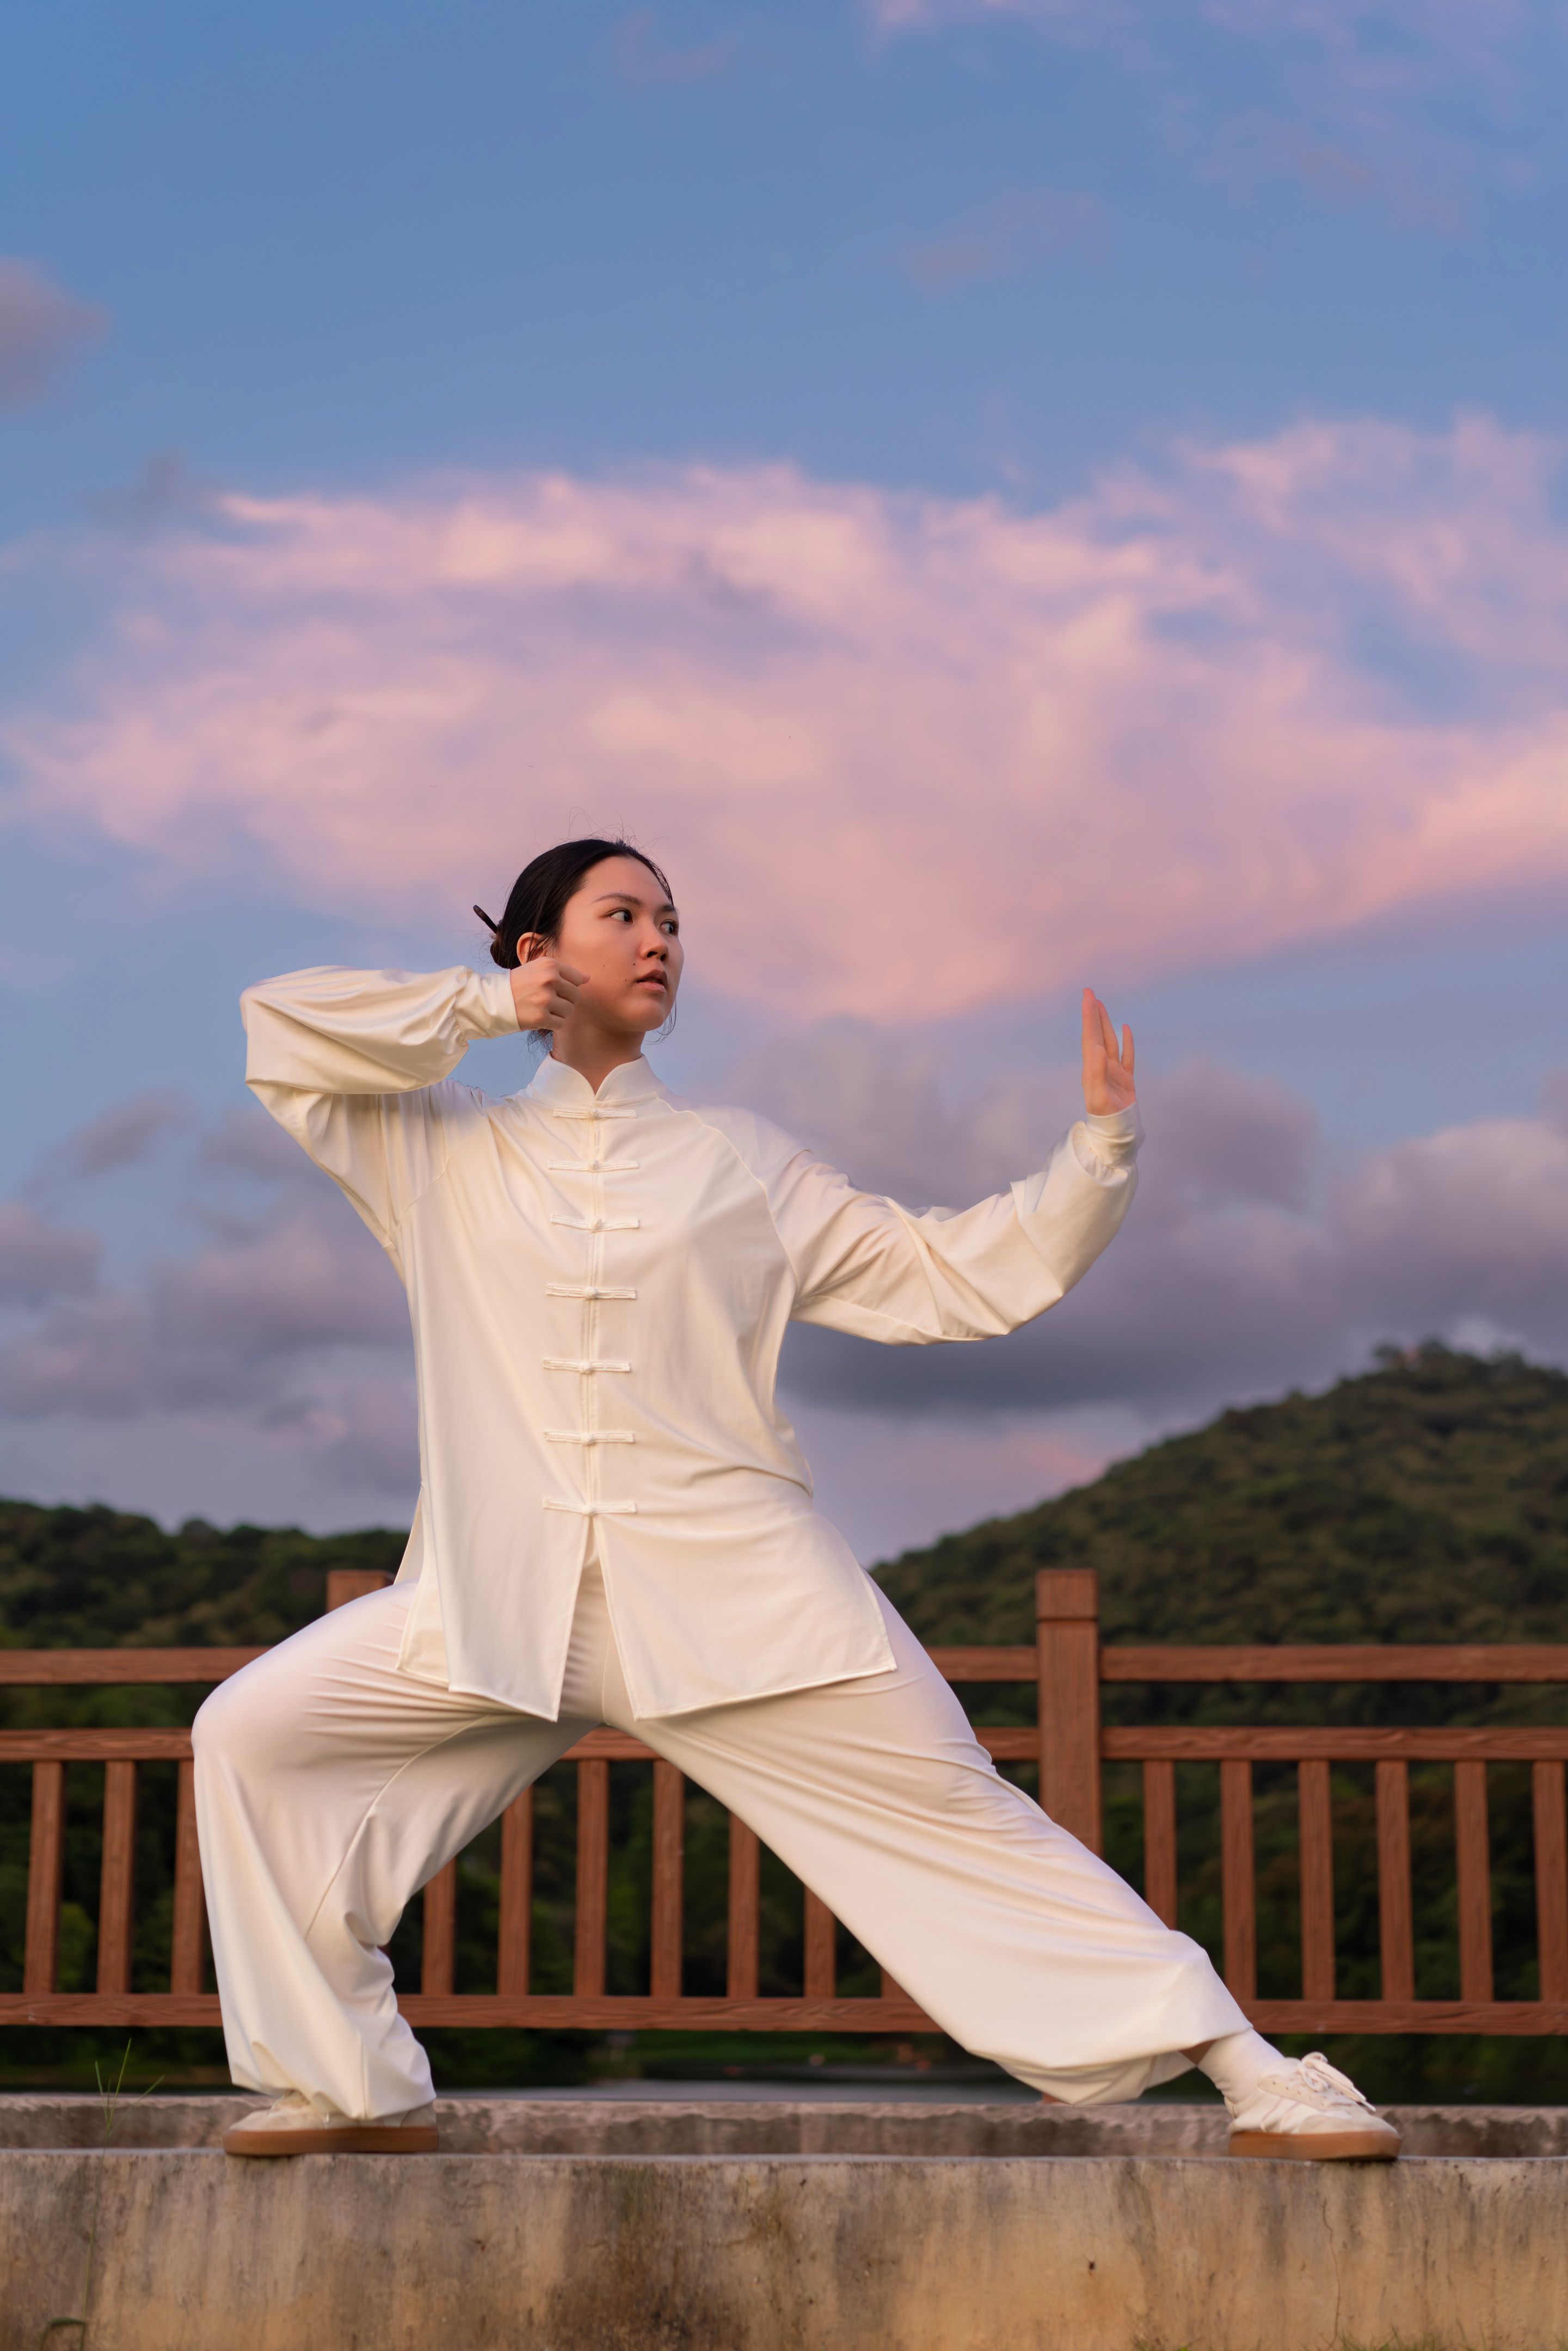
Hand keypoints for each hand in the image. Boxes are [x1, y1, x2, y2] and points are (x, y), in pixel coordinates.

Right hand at [510, 949, 585, 1030]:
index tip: (554, 989)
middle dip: (565, 1000)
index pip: (578, 979)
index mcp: (550, 965)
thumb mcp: (539, 969)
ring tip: (542, 1008)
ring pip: (569, 1010)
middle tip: (547, 1000)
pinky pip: (560, 1023)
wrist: (494, 1000)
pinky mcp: (541, 1017)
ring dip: (559, 1013)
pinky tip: (539, 1017)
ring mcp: (545, 999)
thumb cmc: (519, 984)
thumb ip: (564, 972)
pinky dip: (552, 1023)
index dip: (568, 986)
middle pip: (576, 996)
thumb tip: (588, 978)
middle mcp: (549, 979)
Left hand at [1081, 988, 1135, 1115]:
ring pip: (1110, 1041)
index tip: (1087, 998)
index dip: (1089, 1017)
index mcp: (1092, 1068)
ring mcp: (1114, 1072)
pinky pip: (1127, 1056)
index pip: (1090, 1037)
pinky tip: (1125, 1028)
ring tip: (1100, 1006)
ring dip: (1105, 1023)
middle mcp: (1101, 1067)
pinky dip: (1127, 1042)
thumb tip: (1096, 1048)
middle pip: (1097, 1034)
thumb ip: (1097, 1073)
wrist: (1115, 1133)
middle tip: (1089, 993)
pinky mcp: (1125, 1079)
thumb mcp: (1099, 1097)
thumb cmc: (1105, 1118)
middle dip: (1093, 1014)